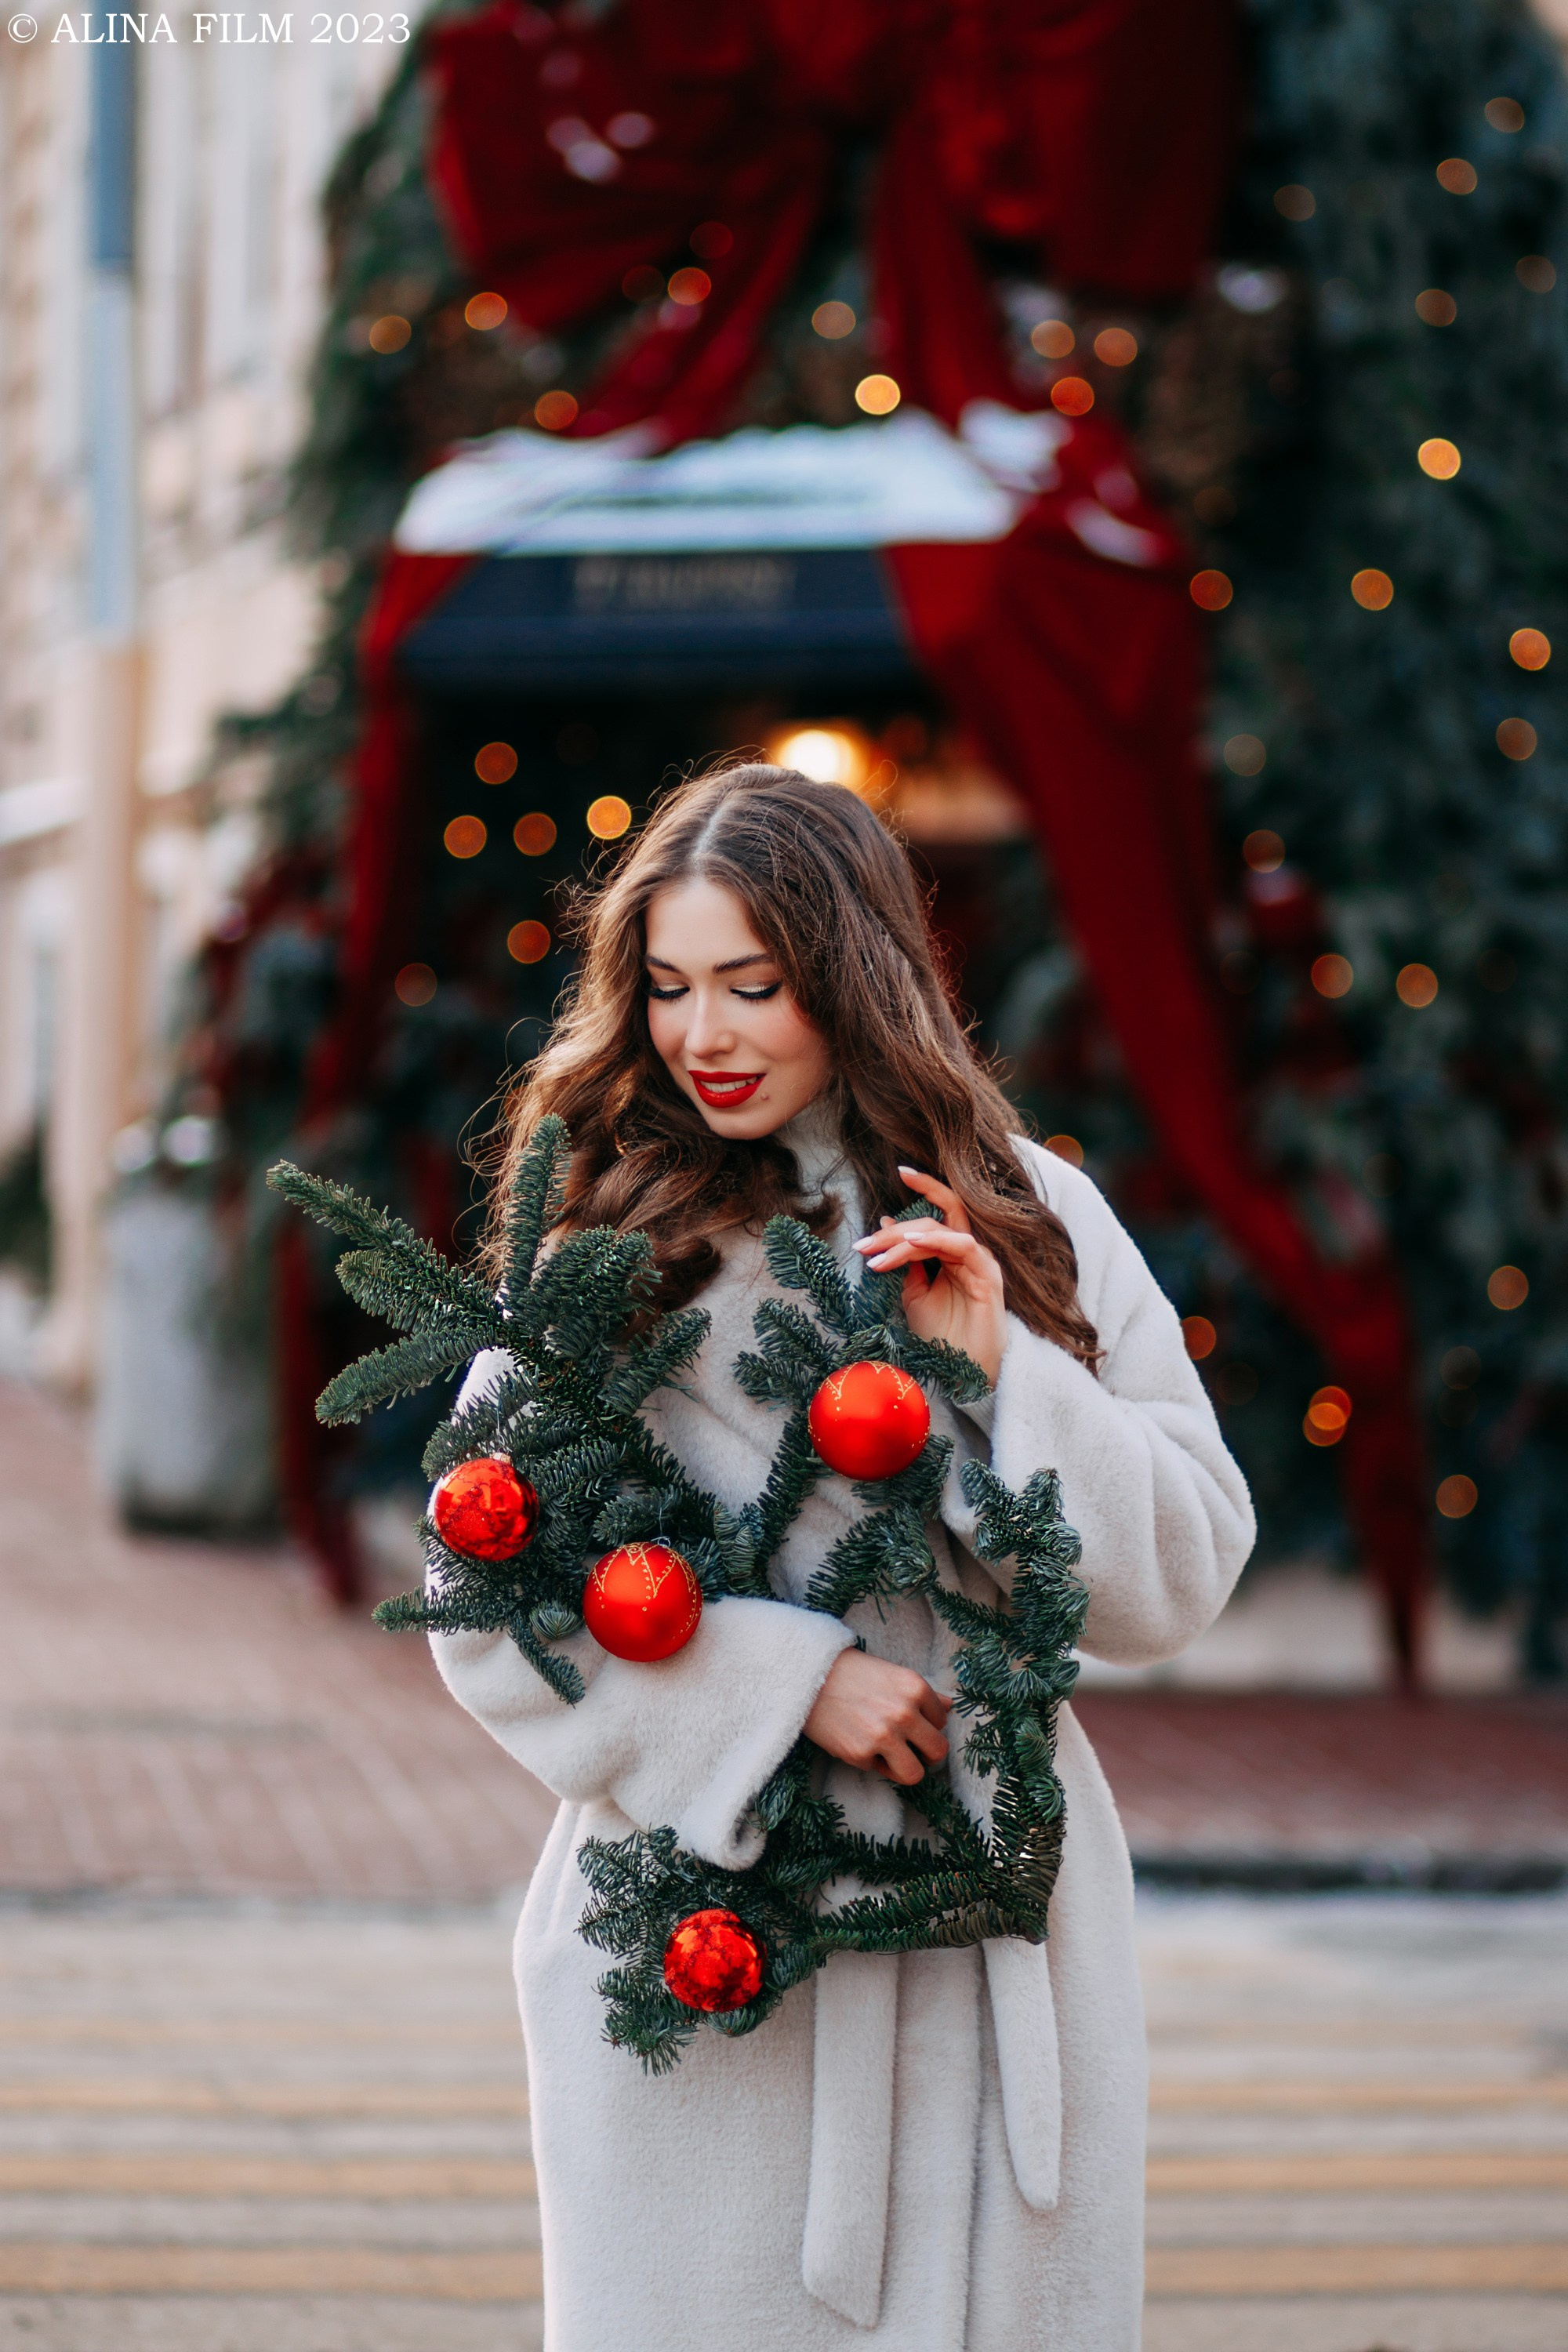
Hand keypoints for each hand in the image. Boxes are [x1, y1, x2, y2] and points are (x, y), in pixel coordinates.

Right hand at [804, 1648, 950, 1784]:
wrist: (809, 1677)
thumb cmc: (853, 1674)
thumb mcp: (893, 1674)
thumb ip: (924, 1694)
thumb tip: (950, 1707)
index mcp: (915, 1688)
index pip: (941, 1723)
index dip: (927, 1726)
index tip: (912, 1725)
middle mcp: (904, 1712)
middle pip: (938, 1752)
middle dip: (926, 1754)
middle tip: (910, 1749)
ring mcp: (883, 1735)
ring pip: (915, 1773)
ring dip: (905, 1768)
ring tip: (890, 1756)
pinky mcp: (860, 1754)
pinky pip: (880, 1772)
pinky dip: (872, 1762)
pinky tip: (858, 1742)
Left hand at [852, 1168, 1006, 1385]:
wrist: (963, 1373)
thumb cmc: (941, 1336)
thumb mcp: (912, 1295)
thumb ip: (901, 1262)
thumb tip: (884, 1225)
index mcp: (950, 1254)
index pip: (933, 1216)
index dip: (912, 1201)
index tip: (890, 1186)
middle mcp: (967, 1252)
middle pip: (933, 1220)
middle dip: (894, 1231)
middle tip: (864, 1246)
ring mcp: (980, 1262)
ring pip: (941, 1230)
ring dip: (906, 1239)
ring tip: (878, 1251)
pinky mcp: (988, 1276)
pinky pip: (964, 1246)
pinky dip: (937, 1240)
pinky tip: (912, 1244)